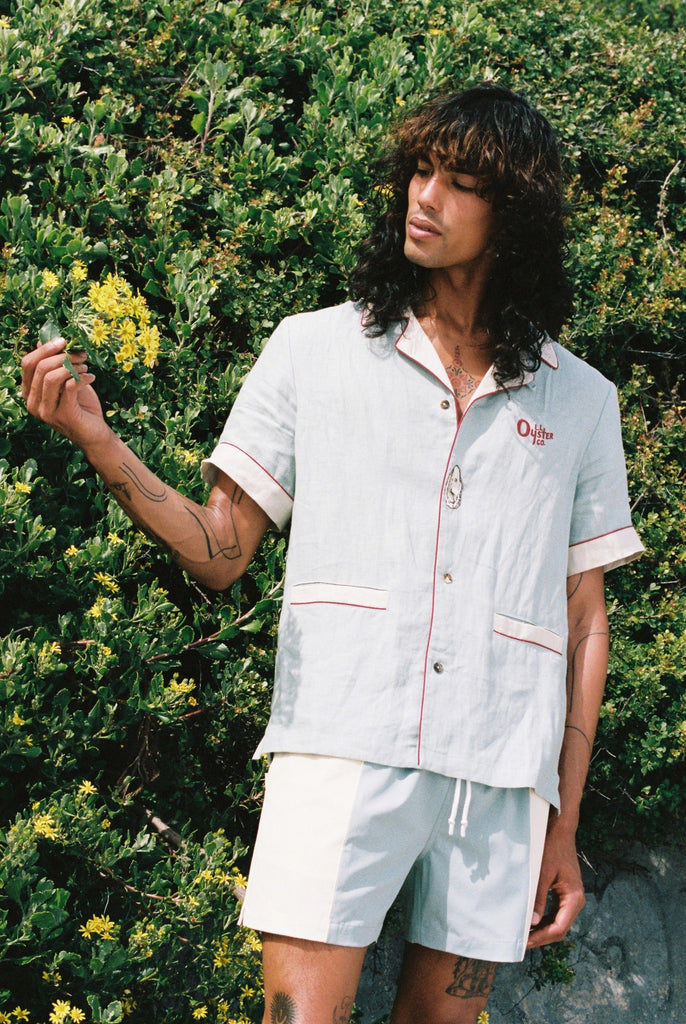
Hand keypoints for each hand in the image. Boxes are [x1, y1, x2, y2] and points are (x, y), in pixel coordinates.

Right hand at [21, 336, 110, 450]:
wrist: (94, 433)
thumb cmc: (80, 405)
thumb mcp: (66, 381)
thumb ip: (54, 364)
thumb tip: (44, 341)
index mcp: (29, 393)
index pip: (28, 364)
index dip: (45, 349)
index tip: (63, 341)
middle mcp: (33, 403)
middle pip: (41, 368)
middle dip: (63, 356)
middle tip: (81, 356)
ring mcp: (46, 411)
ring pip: (52, 377)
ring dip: (72, 367)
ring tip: (85, 367)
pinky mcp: (63, 415)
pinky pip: (69, 387)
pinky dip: (82, 377)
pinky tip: (91, 377)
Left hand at [526, 819, 584, 948]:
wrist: (560, 830)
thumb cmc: (551, 847)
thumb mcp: (542, 873)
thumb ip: (538, 898)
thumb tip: (532, 922)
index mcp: (574, 898)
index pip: (559, 928)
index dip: (541, 938)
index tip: (525, 942)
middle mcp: (576, 901)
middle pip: (560, 929)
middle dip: (541, 937)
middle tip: (521, 942)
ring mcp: (572, 897)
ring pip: (558, 922)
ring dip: (543, 930)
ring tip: (524, 934)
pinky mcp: (566, 893)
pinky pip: (557, 912)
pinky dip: (545, 919)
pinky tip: (531, 921)